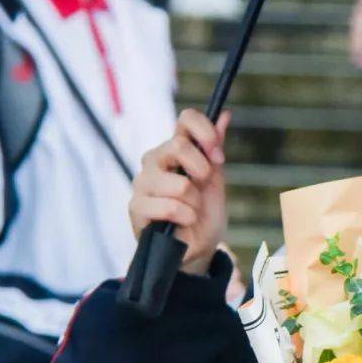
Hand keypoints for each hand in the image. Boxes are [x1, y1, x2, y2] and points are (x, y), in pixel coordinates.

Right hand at [129, 109, 229, 275]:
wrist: (197, 248)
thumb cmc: (204, 213)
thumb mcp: (215, 180)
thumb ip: (215, 147)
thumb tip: (225, 114)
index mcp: (174, 148)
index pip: (186, 119)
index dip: (205, 132)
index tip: (218, 156)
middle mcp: (154, 160)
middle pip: (178, 145)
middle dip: (201, 170)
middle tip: (202, 187)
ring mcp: (142, 182)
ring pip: (178, 182)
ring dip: (194, 202)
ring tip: (191, 212)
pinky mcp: (136, 207)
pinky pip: (168, 207)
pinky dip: (184, 217)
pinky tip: (182, 223)